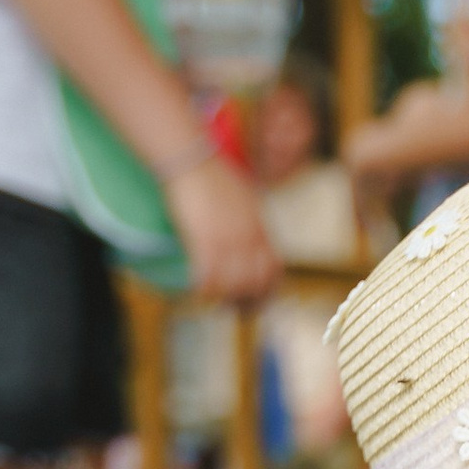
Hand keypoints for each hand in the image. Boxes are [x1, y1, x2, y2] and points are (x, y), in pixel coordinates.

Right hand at [164, 153, 275, 303]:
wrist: (193, 160)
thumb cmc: (213, 174)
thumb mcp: (242, 198)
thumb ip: (248, 221)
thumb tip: (246, 237)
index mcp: (260, 228)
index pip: (275, 269)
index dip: (269, 291)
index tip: (257, 301)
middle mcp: (249, 238)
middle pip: (257, 283)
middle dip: (248, 302)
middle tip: (232, 308)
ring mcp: (229, 240)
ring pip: (235, 286)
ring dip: (225, 299)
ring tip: (214, 301)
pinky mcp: (205, 241)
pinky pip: (209, 278)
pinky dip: (204, 289)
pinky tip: (196, 290)